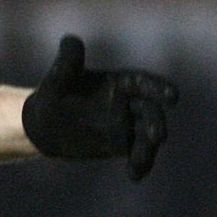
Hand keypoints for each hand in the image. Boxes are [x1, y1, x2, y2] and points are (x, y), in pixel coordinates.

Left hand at [22, 35, 178, 181]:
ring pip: (146, 135)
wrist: (43, 125)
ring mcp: (128, 124)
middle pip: (150, 111)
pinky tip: (135, 176)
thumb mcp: (57, 80)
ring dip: (149, 149)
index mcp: (118, 82)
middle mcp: (128, 103)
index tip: (173, 96)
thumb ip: (66, 63)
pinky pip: (137, 154)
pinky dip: (139, 164)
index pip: (142, 83)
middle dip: (156, 123)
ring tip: (140, 163)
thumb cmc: (52, 96)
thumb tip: (71, 41)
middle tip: (159, 137)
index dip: (158, 88)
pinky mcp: (123, 144)